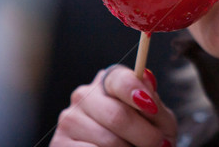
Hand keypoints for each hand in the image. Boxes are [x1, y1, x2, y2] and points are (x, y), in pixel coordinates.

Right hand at [50, 65, 175, 146]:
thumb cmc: (144, 135)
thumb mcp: (158, 120)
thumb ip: (154, 101)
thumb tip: (147, 77)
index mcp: (109, 81)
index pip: (119, 79)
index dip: (136, 92)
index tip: (151, 108)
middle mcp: (84, 95)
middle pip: (117, 115)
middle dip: (144, 135)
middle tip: (158, 144)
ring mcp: (70, 119)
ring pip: (108, 141)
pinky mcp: (60, 143)